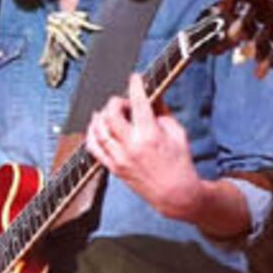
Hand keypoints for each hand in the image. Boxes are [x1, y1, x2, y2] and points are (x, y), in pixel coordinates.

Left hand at [86, 74, 202, 220]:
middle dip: (116, 102)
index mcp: (150, 135)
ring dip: (101, 115)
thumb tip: (151, 96)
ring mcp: (120, 158)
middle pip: (111, 114)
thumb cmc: (180, 164)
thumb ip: (162, 112)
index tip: (135, 78)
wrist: (176, 194)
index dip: (135, 85)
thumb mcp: (178, 133)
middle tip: (124, 102)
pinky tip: (97, 127)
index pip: (138, 103)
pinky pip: (93, 148)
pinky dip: (92, 133)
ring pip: (99, 129)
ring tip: (109, 112)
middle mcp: (132, 146)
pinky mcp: (114, 168)